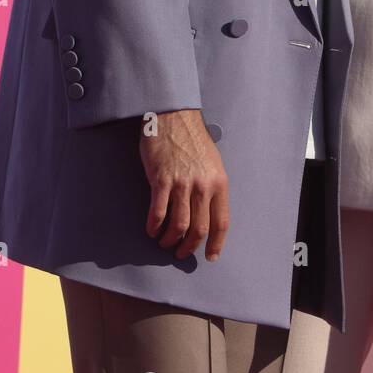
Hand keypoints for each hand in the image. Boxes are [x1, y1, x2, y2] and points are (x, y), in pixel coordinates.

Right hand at [139, 109, 229, 262]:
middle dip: (189, 247)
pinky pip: (158, 213)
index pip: (221, 222)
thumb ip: (212, 186)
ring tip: (164, 243)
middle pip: (199, 229)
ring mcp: (182, 184)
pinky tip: (151, 230)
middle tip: (181, 253)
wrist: (173, 116)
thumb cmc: (192, 138)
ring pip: (178, 225)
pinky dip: (154, 227)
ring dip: (170, 240)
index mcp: (219, 182)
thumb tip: (207, 212)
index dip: (216, 244)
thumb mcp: (212, 162)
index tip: (210, 256)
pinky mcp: (161, 180)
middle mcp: (203, 186)